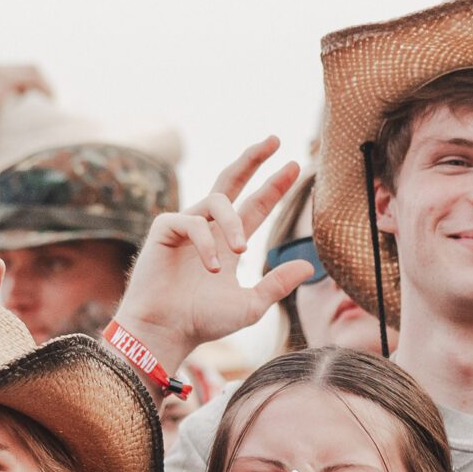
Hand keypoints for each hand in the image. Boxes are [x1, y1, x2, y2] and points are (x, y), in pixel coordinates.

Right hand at [109, 137, 309, 372]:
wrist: (167, 331)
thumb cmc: (202, 321)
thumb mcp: (251, 305)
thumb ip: (277, 284)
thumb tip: (309, 265)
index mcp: (227, 243)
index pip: (255, 206)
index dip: (274, 187)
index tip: (294, 166)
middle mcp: (207, 229)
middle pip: (231, 181)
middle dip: (252, 159)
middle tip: (274, 140)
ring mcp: (185, 226)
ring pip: (216, 201)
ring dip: (234, 222)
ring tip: (241, 249)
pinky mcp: (164, 230)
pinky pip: (191, 222)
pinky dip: (206, 244)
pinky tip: (212, 268)